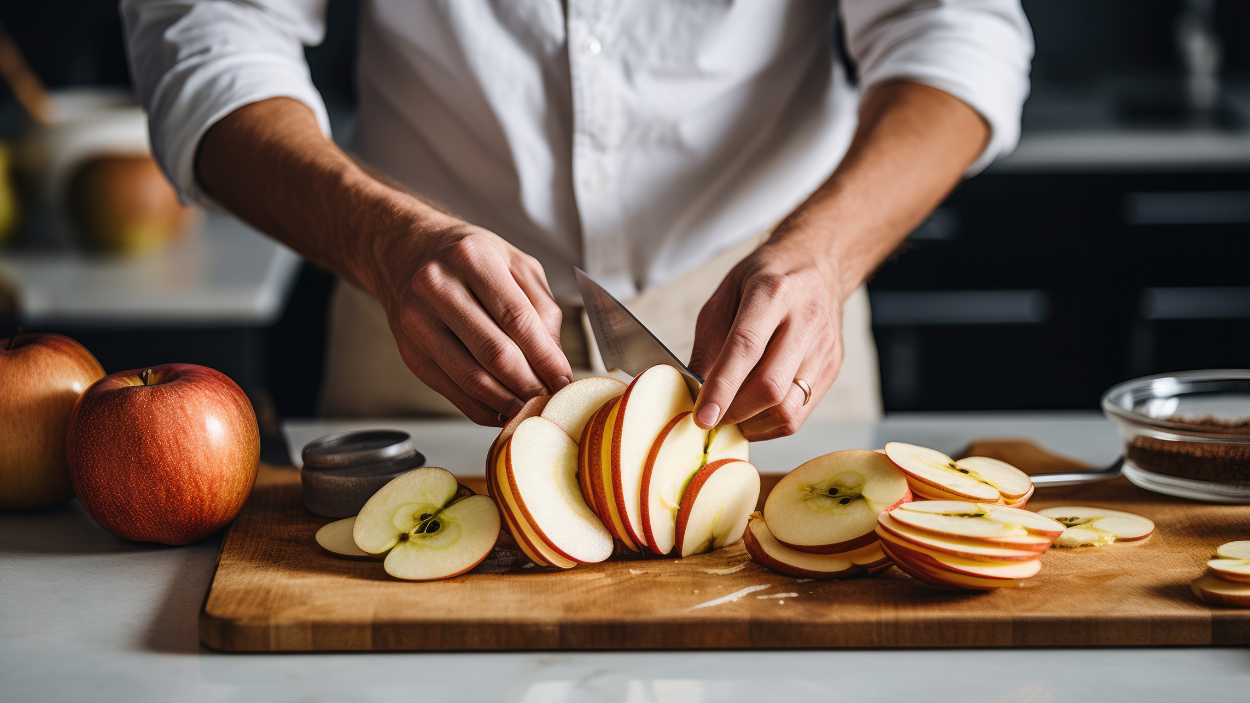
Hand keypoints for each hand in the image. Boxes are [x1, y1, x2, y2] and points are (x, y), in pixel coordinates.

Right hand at [368, 215, 572, 425]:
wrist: (405, 251)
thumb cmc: (465, 257)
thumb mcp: (513, 262)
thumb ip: (541, 307)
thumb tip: (554, 361)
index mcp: (472, 257)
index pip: (518, 320)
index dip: (546, 358)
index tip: (564, 380)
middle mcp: (438, 287)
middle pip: (495, 353)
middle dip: (530, 384)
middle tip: (551, 397)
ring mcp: (418, 322)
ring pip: (472, 378)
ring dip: (507, 402)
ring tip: (530, 407)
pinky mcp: (409, 352)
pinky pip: (452, 392)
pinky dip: (482, 409)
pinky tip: (502, 410)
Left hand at [688, 237, 845, 440]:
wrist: (816, 263)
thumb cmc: (765, 278)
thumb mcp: (725, 295)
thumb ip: (709, 342)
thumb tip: (695, 390)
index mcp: (773, 292)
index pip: (746, 348)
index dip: (722, 387)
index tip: (702, 417)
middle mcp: (805, 320)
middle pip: (770, 386)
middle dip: (734, 412)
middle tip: (711, 417)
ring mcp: (824, 347)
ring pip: (788, 409)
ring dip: (753, 423)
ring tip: (733, 415)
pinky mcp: (832, 368)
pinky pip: (800, 414)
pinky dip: (770, 424)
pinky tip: (754, 412)